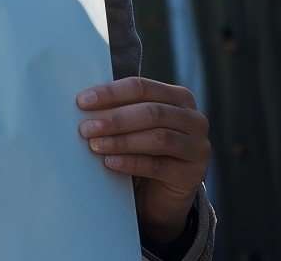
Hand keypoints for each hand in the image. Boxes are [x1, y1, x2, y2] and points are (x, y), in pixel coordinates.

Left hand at [77, 76, 208, 241]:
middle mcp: (193, 119)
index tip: (82, 102)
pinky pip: (160, 166)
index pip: (142, 88)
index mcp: (177, 97)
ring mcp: (197, 147)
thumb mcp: (131, 125)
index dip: (111, 93)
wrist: (158, 192)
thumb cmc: (140, 148)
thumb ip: (116, 110)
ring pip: (159, 138)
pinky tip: (110, 163)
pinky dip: (132, 162)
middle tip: (86, 128)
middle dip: (115, 119)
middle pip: (152, 112)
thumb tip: (82, 104)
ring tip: (95, 145)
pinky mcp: (194, 174)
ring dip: (122, 141)